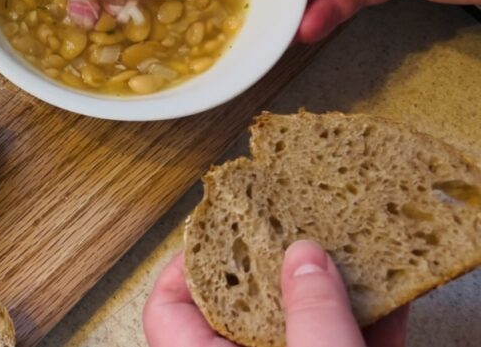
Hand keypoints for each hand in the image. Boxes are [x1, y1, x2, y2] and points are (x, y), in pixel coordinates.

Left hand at [143, 240, 409, 346]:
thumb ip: (311, 315)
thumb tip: (305, 255)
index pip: (167, 308)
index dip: (187, 261)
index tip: (220, 224)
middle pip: (240, 306)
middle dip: (274, 264)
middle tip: (294, 225)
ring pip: (296, 326)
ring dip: (327, 290)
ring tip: (347, 248)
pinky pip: (341, 344)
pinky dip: (364, 324)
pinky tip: (390, 297)